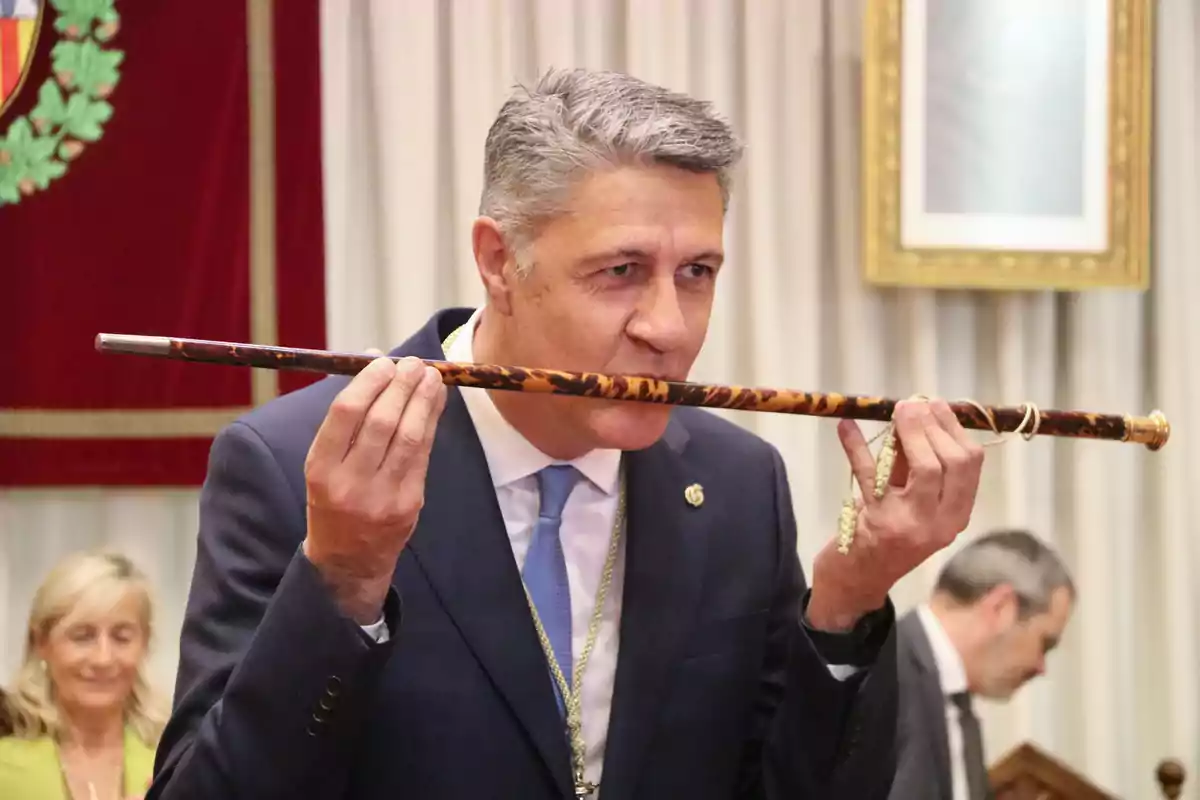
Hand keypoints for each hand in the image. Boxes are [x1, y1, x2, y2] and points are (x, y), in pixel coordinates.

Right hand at [302, 354, 447, 622]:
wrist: (347, 561)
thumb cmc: (333, 498)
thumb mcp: (324, 463)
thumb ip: (348, 418)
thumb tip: (373, 361)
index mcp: (320, 469)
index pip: (346, 415)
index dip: (369, 383)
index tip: (383, 362)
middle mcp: (349, 484)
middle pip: (382, 423)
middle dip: (401, 387)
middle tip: (412, 363)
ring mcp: (382, 497)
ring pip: (408, 437)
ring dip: (423, 401)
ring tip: (430, 376)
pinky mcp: (409, 504)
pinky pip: (423, 455)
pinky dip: (431, 423)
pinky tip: (435, 402)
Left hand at [807, 398, 983, 630]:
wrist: (857, 580)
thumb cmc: (885, 532)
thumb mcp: (910, 500)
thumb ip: (913, 463)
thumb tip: (913, 413)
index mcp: (956, 515)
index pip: (969, 464)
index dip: (953, 429)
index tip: (935, 405)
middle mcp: (940, 523)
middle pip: (952, 464)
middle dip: (933, 426)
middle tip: (913, 404)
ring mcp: (911, 525)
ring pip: (924, 469)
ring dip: (909, 433)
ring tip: (895, 409)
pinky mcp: (877, 525)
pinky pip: (870, 477)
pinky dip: (856, 447)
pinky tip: (845, 427)